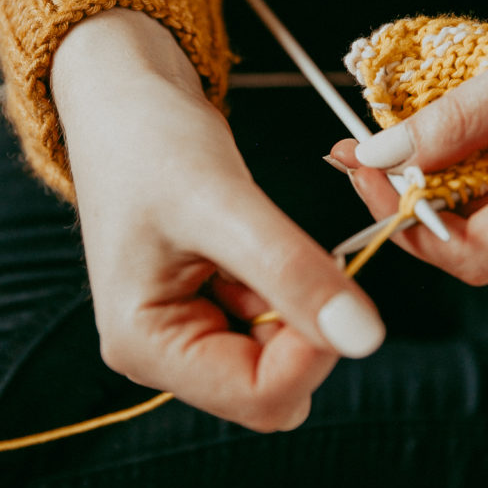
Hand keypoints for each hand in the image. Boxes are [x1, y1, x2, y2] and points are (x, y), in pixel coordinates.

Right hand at [51, 8, 383, 431]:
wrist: (124, 93)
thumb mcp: (222, 202)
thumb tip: (362, 338)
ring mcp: (186, 326)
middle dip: (306, 327)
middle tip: (300, 250)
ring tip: (269, 231)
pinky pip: (272, 314)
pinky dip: (290, 281)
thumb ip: (290, 271)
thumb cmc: (149, 138)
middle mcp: (162, 350)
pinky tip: (267, 235)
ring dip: (300, 298)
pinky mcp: (208, 300)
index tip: (338, 282)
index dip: (315, 349)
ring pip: (279, 351)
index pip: (260, 395)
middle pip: (273, 384)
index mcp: (145, 343)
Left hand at [331, 0, 487, 284]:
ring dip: (445, 174)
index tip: (359, 166)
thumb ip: (468, 116)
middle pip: (481, 239)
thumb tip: (386, 153)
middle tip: (368, 142)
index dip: (404, 220)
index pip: (473, 255)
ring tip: (407, 126)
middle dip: (414, 195)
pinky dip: (483, 158)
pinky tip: (463, 121)